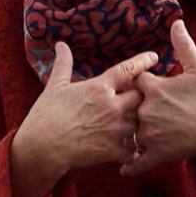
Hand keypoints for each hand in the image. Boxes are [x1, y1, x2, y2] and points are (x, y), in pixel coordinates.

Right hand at [9, 42, 157, 196]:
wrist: (41, 148)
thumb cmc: (46, 115)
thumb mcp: (54, 86)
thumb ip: (63, 64)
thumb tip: (61, 45)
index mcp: (99, 87)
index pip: (128, 69)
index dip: (143, 61)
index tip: (154, 57)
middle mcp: (112, 106)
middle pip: (142, 95)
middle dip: (144, 95)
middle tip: (145, 97)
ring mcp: (114, 129)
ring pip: (142, 123)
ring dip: (141, 123)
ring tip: (143, 125)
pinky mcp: (113, 150)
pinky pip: (134, 150)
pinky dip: (134, 150)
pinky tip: (133, 151)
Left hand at [124, 21, 195, 178]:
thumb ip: (184, 46)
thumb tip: (176, 23)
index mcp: (155, 88)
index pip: (132, 79)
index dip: (135, 80)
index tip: (137, 82)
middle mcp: (148, 110)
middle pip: (126, 106)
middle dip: (127, 107)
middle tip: (122, 109)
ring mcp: (151, 133)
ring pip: (130, 132)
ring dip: (126, 134)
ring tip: (119, 136)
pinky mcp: (158, 154)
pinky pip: (137, 162)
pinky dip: (130, 166)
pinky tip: (123, 168)